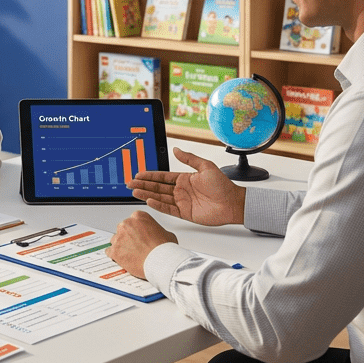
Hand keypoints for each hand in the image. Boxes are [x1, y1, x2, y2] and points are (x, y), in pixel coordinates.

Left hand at [105, 211, 176, 278]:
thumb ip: (157, 231)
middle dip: (128, 237)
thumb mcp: (167, 233)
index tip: (139, 235)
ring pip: (115, 240)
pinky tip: (122, 258)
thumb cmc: (164, 249)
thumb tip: (157, 235)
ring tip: (131, 254)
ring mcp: (119, 237)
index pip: (133, 220)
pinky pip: (109, 251)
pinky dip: (115, 255)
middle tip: (136, 246)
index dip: (136, 229)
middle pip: (122, 229)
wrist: (160, 262)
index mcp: (138, 217)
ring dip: (121, 246)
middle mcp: (126, 224)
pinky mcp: (114, 250)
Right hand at [128, 148, 245, 226]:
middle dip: (143, 185)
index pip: (163, 177)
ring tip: (135, 191)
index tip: (139, 174)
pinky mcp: (185, 213)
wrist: (233, 203)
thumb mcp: (205, 166)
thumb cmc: (223, 185)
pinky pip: (168, 209)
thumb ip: (189, 158)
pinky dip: (158, 205)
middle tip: (130, 183)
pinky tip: (149, 201)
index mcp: (184, 179)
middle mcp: (181, 190)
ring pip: (160, 197)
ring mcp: (182, 202)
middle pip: (158, 187)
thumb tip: (176, 149)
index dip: (150, 175)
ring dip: (147, 194)